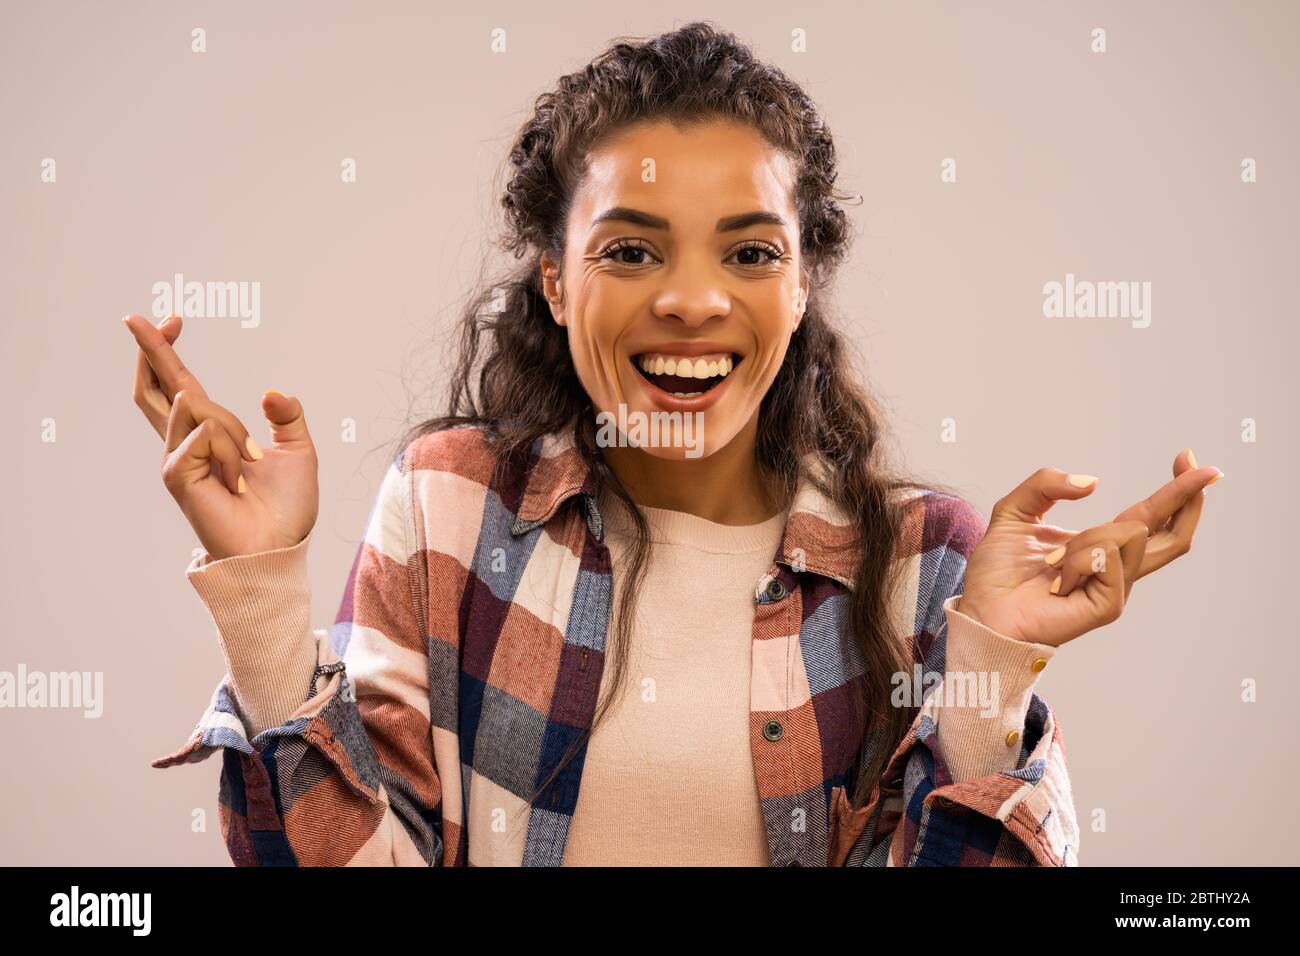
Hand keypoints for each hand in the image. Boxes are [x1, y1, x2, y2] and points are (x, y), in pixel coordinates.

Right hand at [123, 313, 319, 560]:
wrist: (281, 545)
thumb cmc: (287, 507)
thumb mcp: (299, 450)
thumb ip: (287, 417)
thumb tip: (271, 392)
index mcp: (211, 434)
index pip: (179, 385)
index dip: (168, 352)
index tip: (170, 319)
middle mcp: (186, 444)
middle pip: (153, 389)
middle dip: (150, 350)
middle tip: (138, 317)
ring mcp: (177, 459)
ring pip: (197, 409)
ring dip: (232, 430)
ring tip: (247, 466)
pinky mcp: (176, 475)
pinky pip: (204, 435)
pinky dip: (228, 449)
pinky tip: (234, 479)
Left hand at [955, 453, 1221, 646]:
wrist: (982, 610)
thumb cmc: (998, 572)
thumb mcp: (1014, 511)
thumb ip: (1045, 485)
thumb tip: (1093, 483)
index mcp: (1101, 546)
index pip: (1150, 516)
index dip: (1174, 489)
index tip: (1186, 456)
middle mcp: (1116, 567)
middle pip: (1173, 535)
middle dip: (1187, 496)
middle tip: (1203, 466)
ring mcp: (1116, 588)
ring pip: (1130, 534)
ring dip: (1084, 537)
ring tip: (1051, 563)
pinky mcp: (1109, 606)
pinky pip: (1106, 559)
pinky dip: (1074, 559)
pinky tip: (1056, 581)